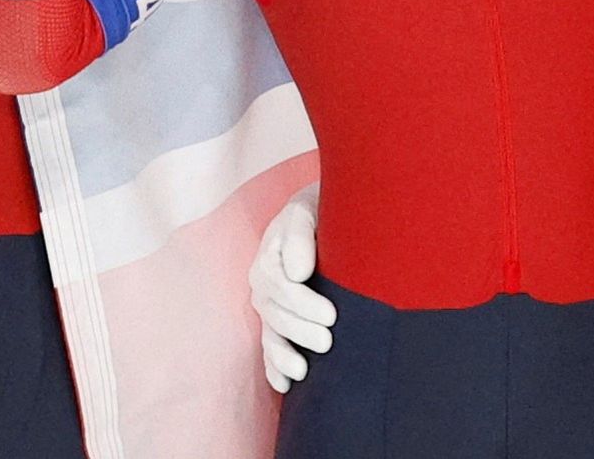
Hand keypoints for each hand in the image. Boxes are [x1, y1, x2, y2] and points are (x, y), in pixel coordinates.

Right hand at [249, 183, 334, 393]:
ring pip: (271, 333)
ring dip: (285, 354)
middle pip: (275, 313)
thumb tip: (298, 271)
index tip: (331, 315)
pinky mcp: (278, 320)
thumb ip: (298, 234)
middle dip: (300, 330)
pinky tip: (286, 384)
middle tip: (329, 341)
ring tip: (305, 371)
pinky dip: (275, 367)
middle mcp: (263, 282)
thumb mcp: (307, 210)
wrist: (325, 213)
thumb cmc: (320, 210)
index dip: (302, 303)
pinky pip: (269, 345)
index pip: (278, 285)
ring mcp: (269, 303)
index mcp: (268, 255)